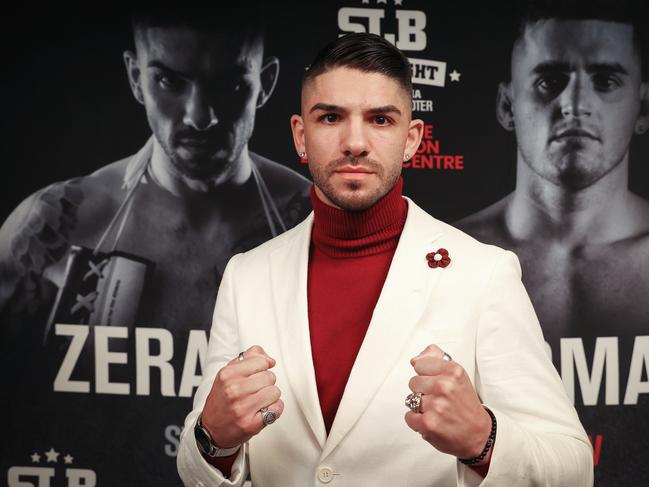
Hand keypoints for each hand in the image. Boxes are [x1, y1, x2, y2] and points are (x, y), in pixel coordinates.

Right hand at [201, 345, 283, 447]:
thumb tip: (269, 359)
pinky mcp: (251, 424)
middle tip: (255, 391)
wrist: (211, 430)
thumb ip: (249, 358)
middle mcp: (234, 390)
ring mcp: (242, 408)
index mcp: (228, 375)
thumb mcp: (228, 373)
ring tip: (258, 401)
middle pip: (270, 377)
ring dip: (270, 397)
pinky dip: (274, 409)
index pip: (261, 362)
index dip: (261, 369)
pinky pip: (277, 408)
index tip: (256, 375)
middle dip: (266, 383)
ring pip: (275, 392)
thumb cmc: (222, 401)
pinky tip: (263, 410)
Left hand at [404, 344, 491, 463]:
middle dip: (423, 391)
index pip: (419, 364)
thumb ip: (434, 358)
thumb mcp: (456, 374)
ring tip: (437, 411)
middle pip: (413, 382)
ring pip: (410, 399)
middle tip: (439, 400)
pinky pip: (408, 416)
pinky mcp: (428, 423)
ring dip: (420, 407)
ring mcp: (436, 405)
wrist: (479, 434)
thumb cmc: (465, 404)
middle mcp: (444, 386)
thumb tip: (414, 359)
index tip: (437, 383)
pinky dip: (417, 421)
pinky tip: (432, 421)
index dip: (427, 375)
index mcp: (452, 371)